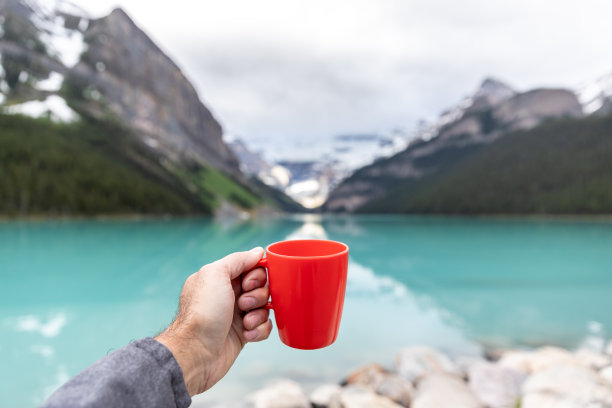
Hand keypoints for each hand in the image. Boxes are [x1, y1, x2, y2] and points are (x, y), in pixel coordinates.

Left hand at [155, 247, 271, 395]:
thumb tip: (258, 251)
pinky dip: (259, 330)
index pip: (250, 267)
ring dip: (258, 314)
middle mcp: (228, 295)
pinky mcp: (244, 334)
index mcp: (220, 278)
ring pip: (264, 306)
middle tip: (243, 303)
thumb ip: (238, 260)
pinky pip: (264, 326)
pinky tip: (246, 335)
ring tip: (244, 322)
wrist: (196, 352)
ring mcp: (237, 315)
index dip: (256, 274)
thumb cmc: (203, 312)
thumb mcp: (215, 274)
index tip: (248, 283)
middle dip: (258, 295)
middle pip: (261, 286)